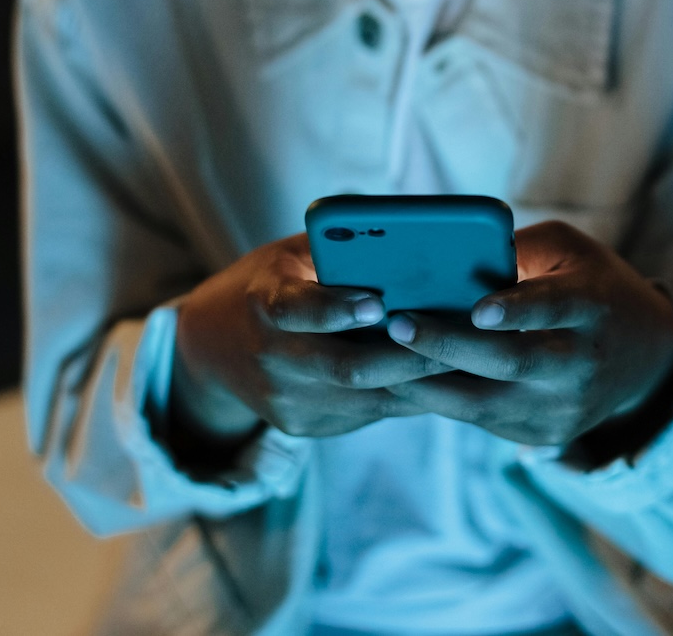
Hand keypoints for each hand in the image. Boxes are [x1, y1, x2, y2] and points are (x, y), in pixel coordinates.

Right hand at [171, 233, 450, 441]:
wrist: (209, 348)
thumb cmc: (269, 284)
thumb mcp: (290, 257)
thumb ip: (337, 253)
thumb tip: (412, 246)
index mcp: (263, 303)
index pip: (295, 310)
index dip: (336, 310)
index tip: (379, 304)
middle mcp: (270, 358)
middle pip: (346, 368)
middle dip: (408, 356)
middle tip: (459, 339)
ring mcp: (285, 399)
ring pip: (365, 399)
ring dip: (417, 383)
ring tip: (463, 361)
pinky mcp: (301, 425)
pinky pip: (363, 414)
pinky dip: (402, 398)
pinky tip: (434, 381)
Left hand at [384, 221, 672, 445]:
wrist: (645, 359)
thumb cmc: (591, 286)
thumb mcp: (569, 251)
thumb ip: (517, 250)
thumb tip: (448, 258)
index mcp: (592, 307)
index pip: (554, 309)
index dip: (517, 310)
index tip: (477, 310)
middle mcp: (581, 363)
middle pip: (511, 361)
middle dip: (448, 346)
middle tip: (396, 325)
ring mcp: (562, 407)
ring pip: (485, 404)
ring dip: (427, 384)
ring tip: (380, 361)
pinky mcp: (543, 435)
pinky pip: (481, 420)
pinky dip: (438, 402)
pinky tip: (400, 383)